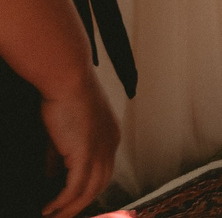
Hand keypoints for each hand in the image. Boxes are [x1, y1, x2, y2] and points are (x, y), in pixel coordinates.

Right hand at [38, 70, 116, 217]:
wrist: (68, 79)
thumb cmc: (65, 97)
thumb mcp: (64, 132)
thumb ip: (59, 156)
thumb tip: (51, 176)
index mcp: (110, 138)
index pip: (103, 172)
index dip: (87, 190)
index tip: (71, 203)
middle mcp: (110, 146)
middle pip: (99, 186)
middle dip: (80, 205)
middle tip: (61, 216)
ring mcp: (101, 150)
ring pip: (89, 191)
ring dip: (70, 209)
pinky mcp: (86, 153)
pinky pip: (75, 188)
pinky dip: (62, 202)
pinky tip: (50, 209)